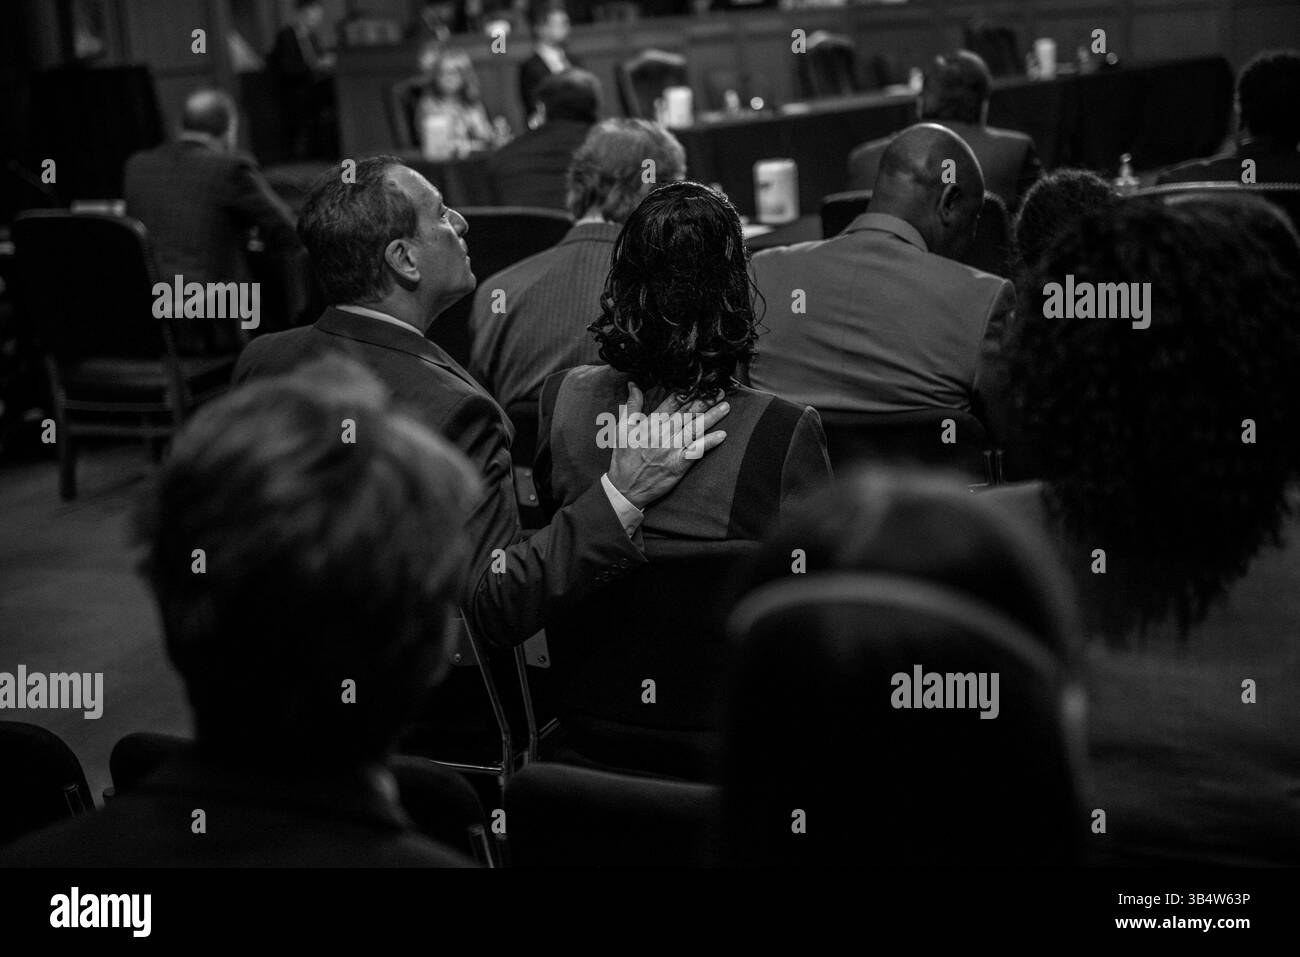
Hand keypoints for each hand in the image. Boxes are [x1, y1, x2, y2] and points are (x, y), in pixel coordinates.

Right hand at [607, 383, 728, 509]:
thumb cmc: (623, 458)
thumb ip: (631, 406)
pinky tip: (721, 435)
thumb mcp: (622, 428)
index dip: (687, 392)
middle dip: (704, 401)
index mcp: (650, 424)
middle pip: (687, 413)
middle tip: (718, 391)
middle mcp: (663, 434)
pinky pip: (696, 451)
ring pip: (694, 429)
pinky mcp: (678, 464)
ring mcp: (671, 449)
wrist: (625, 488)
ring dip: (712, 417)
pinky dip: (709, 443)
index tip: (699, 384)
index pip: (672, 403)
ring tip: (725, 407)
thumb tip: (633, 385)